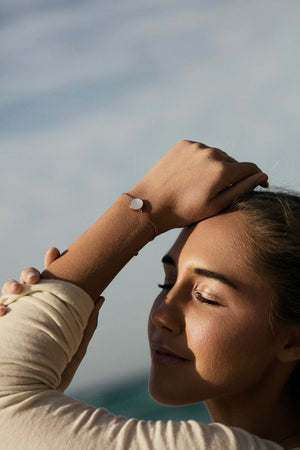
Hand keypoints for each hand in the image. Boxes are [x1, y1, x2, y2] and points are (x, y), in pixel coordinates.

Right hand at [1, 247, 103, 390]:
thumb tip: (101, 297)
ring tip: (19, 289)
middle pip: (25, 282)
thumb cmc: (58, 370)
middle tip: (35, 276)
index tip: (54, 251)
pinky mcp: (3, 333)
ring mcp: (14, 320)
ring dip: (11, 286)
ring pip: (8, 293)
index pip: (49, 281)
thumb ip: (88, 322)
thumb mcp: (76, 345)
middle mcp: (30, 310)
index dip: (50, 264)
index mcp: (49, 308)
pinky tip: (3, 311)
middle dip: (29, 273)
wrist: (37, 396)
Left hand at [132, 140, 267, 233]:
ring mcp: (197, 147)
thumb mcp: (216, 205)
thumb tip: (261, 176)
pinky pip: (201, 151)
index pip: (250, 168)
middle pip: (233, 162)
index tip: (259, 185)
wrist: (151, 203)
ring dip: (216, 167)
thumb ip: (241, 189)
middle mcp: (212, 153)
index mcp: (222, 170)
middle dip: (232, 175)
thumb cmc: (184, 211)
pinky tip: (191, 176)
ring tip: (202, 185)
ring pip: (217, 156)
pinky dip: (201, 161)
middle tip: (219, 192)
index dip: (257, 177)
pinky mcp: (184, 144)